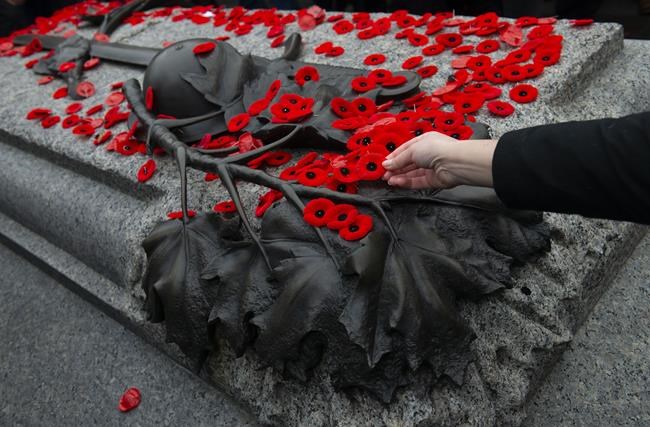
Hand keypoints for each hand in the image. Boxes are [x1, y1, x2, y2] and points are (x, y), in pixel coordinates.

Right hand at [382, 131, 497, 189]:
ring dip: (399, 176)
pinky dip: (406, 182)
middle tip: (383, 174)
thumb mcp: (412, 150)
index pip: (406, 149)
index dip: (394, 157)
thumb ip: (398, 159)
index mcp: (424, 141)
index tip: (384, 164)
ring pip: (411, 173)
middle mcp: (428, 154)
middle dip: (395, 168)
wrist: (454, 163)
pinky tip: (397, 182)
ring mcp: (431, 168)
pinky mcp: (433, 180)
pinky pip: (417, 182)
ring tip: (388, 180)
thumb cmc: (436, 149)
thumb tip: (386, 165)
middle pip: (408, 163)